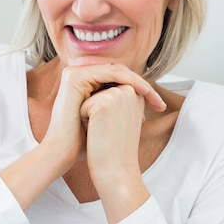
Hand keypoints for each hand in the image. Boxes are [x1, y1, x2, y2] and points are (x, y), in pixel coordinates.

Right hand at [43, 61, 165, 171]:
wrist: (64, 152)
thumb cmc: (84, 142)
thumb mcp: (107, 120)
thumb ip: (119, 107)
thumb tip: (142, 104)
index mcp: (84, 83)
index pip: (118, 78)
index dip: (139, 89)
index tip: (158, 107)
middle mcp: (78, 74)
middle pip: (119, 73)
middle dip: (143, 86)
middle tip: (160, 103)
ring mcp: (74, 73)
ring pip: (117, 71)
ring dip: (139, 83)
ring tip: (155, 99)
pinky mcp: (74, 76)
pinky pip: (110, 72)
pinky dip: (129, 80)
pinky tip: (143, 92)